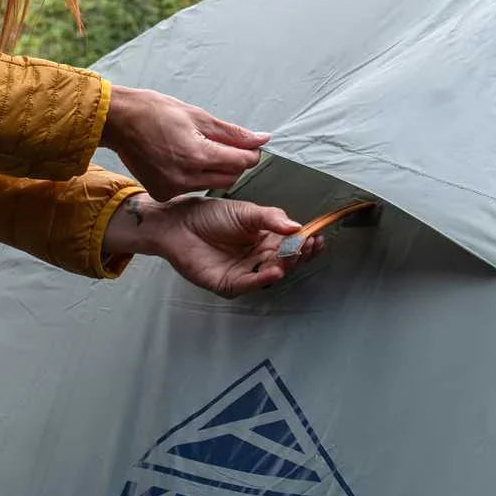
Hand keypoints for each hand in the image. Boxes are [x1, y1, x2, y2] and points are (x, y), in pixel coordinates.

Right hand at [100, 85, 267, 200]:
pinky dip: (193, 177)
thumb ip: (233, 133)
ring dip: (213, 170)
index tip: (248, 146)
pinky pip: (191, 189)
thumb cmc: (154, 112)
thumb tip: (261, 139)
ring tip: (196, 149)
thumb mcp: (198, 116)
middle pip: (230, 178)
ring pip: (211, 185)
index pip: (241, 162)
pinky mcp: (162, 193)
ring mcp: (172, 188)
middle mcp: (185, 177)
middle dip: (232, 163)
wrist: (119, 121)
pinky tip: (180, 161)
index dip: (249, 153)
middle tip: (221, 146)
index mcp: (197, 155)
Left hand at [103, 194, 322, 297]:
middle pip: (285, 260)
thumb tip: (296, 226)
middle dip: (299, 254)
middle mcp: (257, 258)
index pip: (291, 244)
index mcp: (264, 239)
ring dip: (285, 266)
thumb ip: (270, 218)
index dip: (305, 243)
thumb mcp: (245, 211)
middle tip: (308, 245)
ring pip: (271, 273)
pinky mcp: (228, 283)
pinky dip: (262, 279)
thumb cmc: (209, 215)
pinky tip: (273, 270)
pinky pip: (249, 284)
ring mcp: (244, 272)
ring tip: (292, 255)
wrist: (178, 224)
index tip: (317, 237)